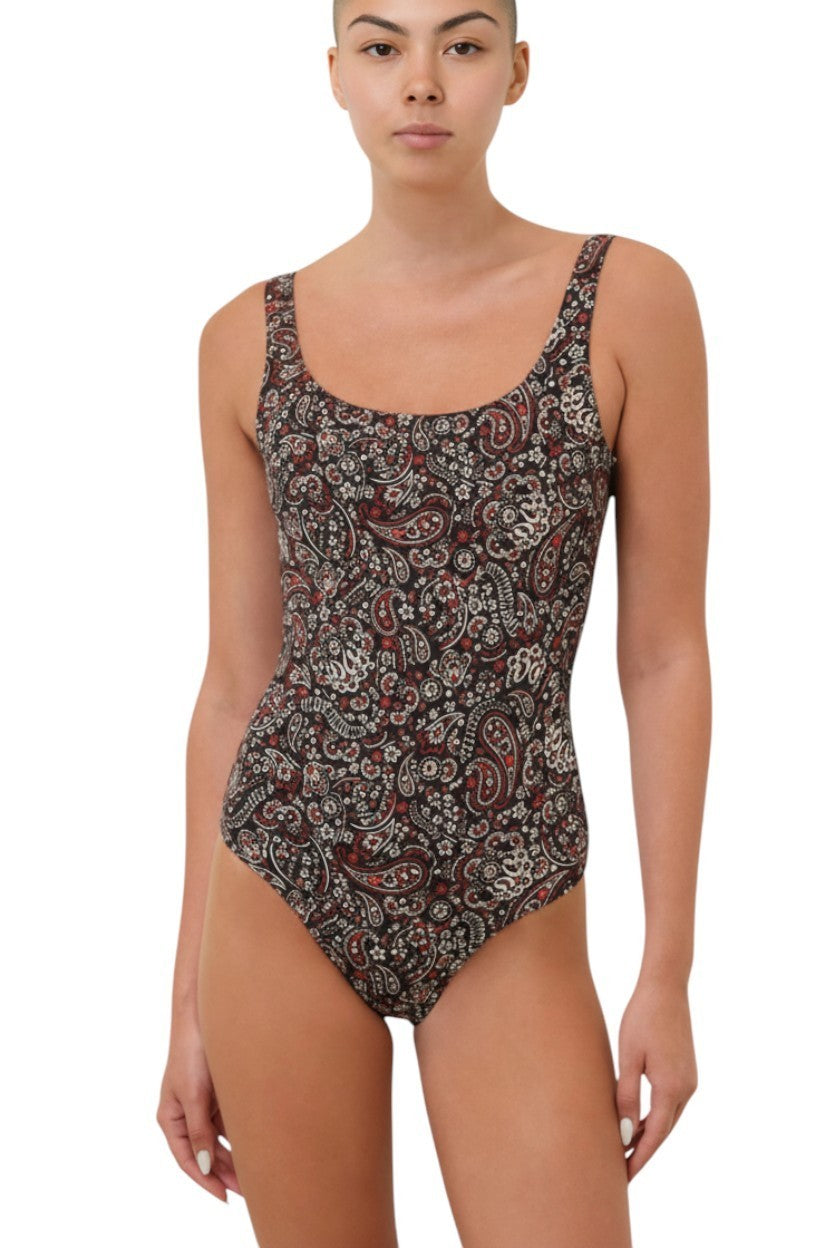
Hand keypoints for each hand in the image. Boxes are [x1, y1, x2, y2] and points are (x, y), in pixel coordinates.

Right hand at [156, 1009, 240, 1201]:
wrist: (204, 1013)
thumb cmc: (192, 1051)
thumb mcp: (195, 1095)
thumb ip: (200, 1131)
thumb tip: (206, 1166)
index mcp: (170, 1117)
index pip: (187, 1159)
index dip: (205, 1180)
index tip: (224, 1197)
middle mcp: (185, 1113)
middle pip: (205, 1153)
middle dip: (224, 1172)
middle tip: (250, 1189)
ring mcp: (203, 1103)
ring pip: (219, 1140)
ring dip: (234, 1156)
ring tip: (256, 1173)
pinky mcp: (218, 1092)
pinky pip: (229, 1122)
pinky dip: (240, 1135)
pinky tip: (256, 1145)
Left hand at [616, 974, 697, 1181]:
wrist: (666, 987)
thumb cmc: (642, 1018)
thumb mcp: (628, 1057)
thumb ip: (627, 1096)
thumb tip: (625, 1133)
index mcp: (672, 1088)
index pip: (655, 1136)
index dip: (638, 1157)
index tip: (623, 1176)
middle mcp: (687, 1089)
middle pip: (664, 1131)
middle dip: (643, 1151)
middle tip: (619, 1171)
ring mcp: (690, 1081)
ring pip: (668, 1119)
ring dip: (649, 1135)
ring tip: (624, 1150)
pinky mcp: (687, 1072)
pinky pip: (671, 1104)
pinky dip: (655, 1117)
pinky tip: (638, 1122)